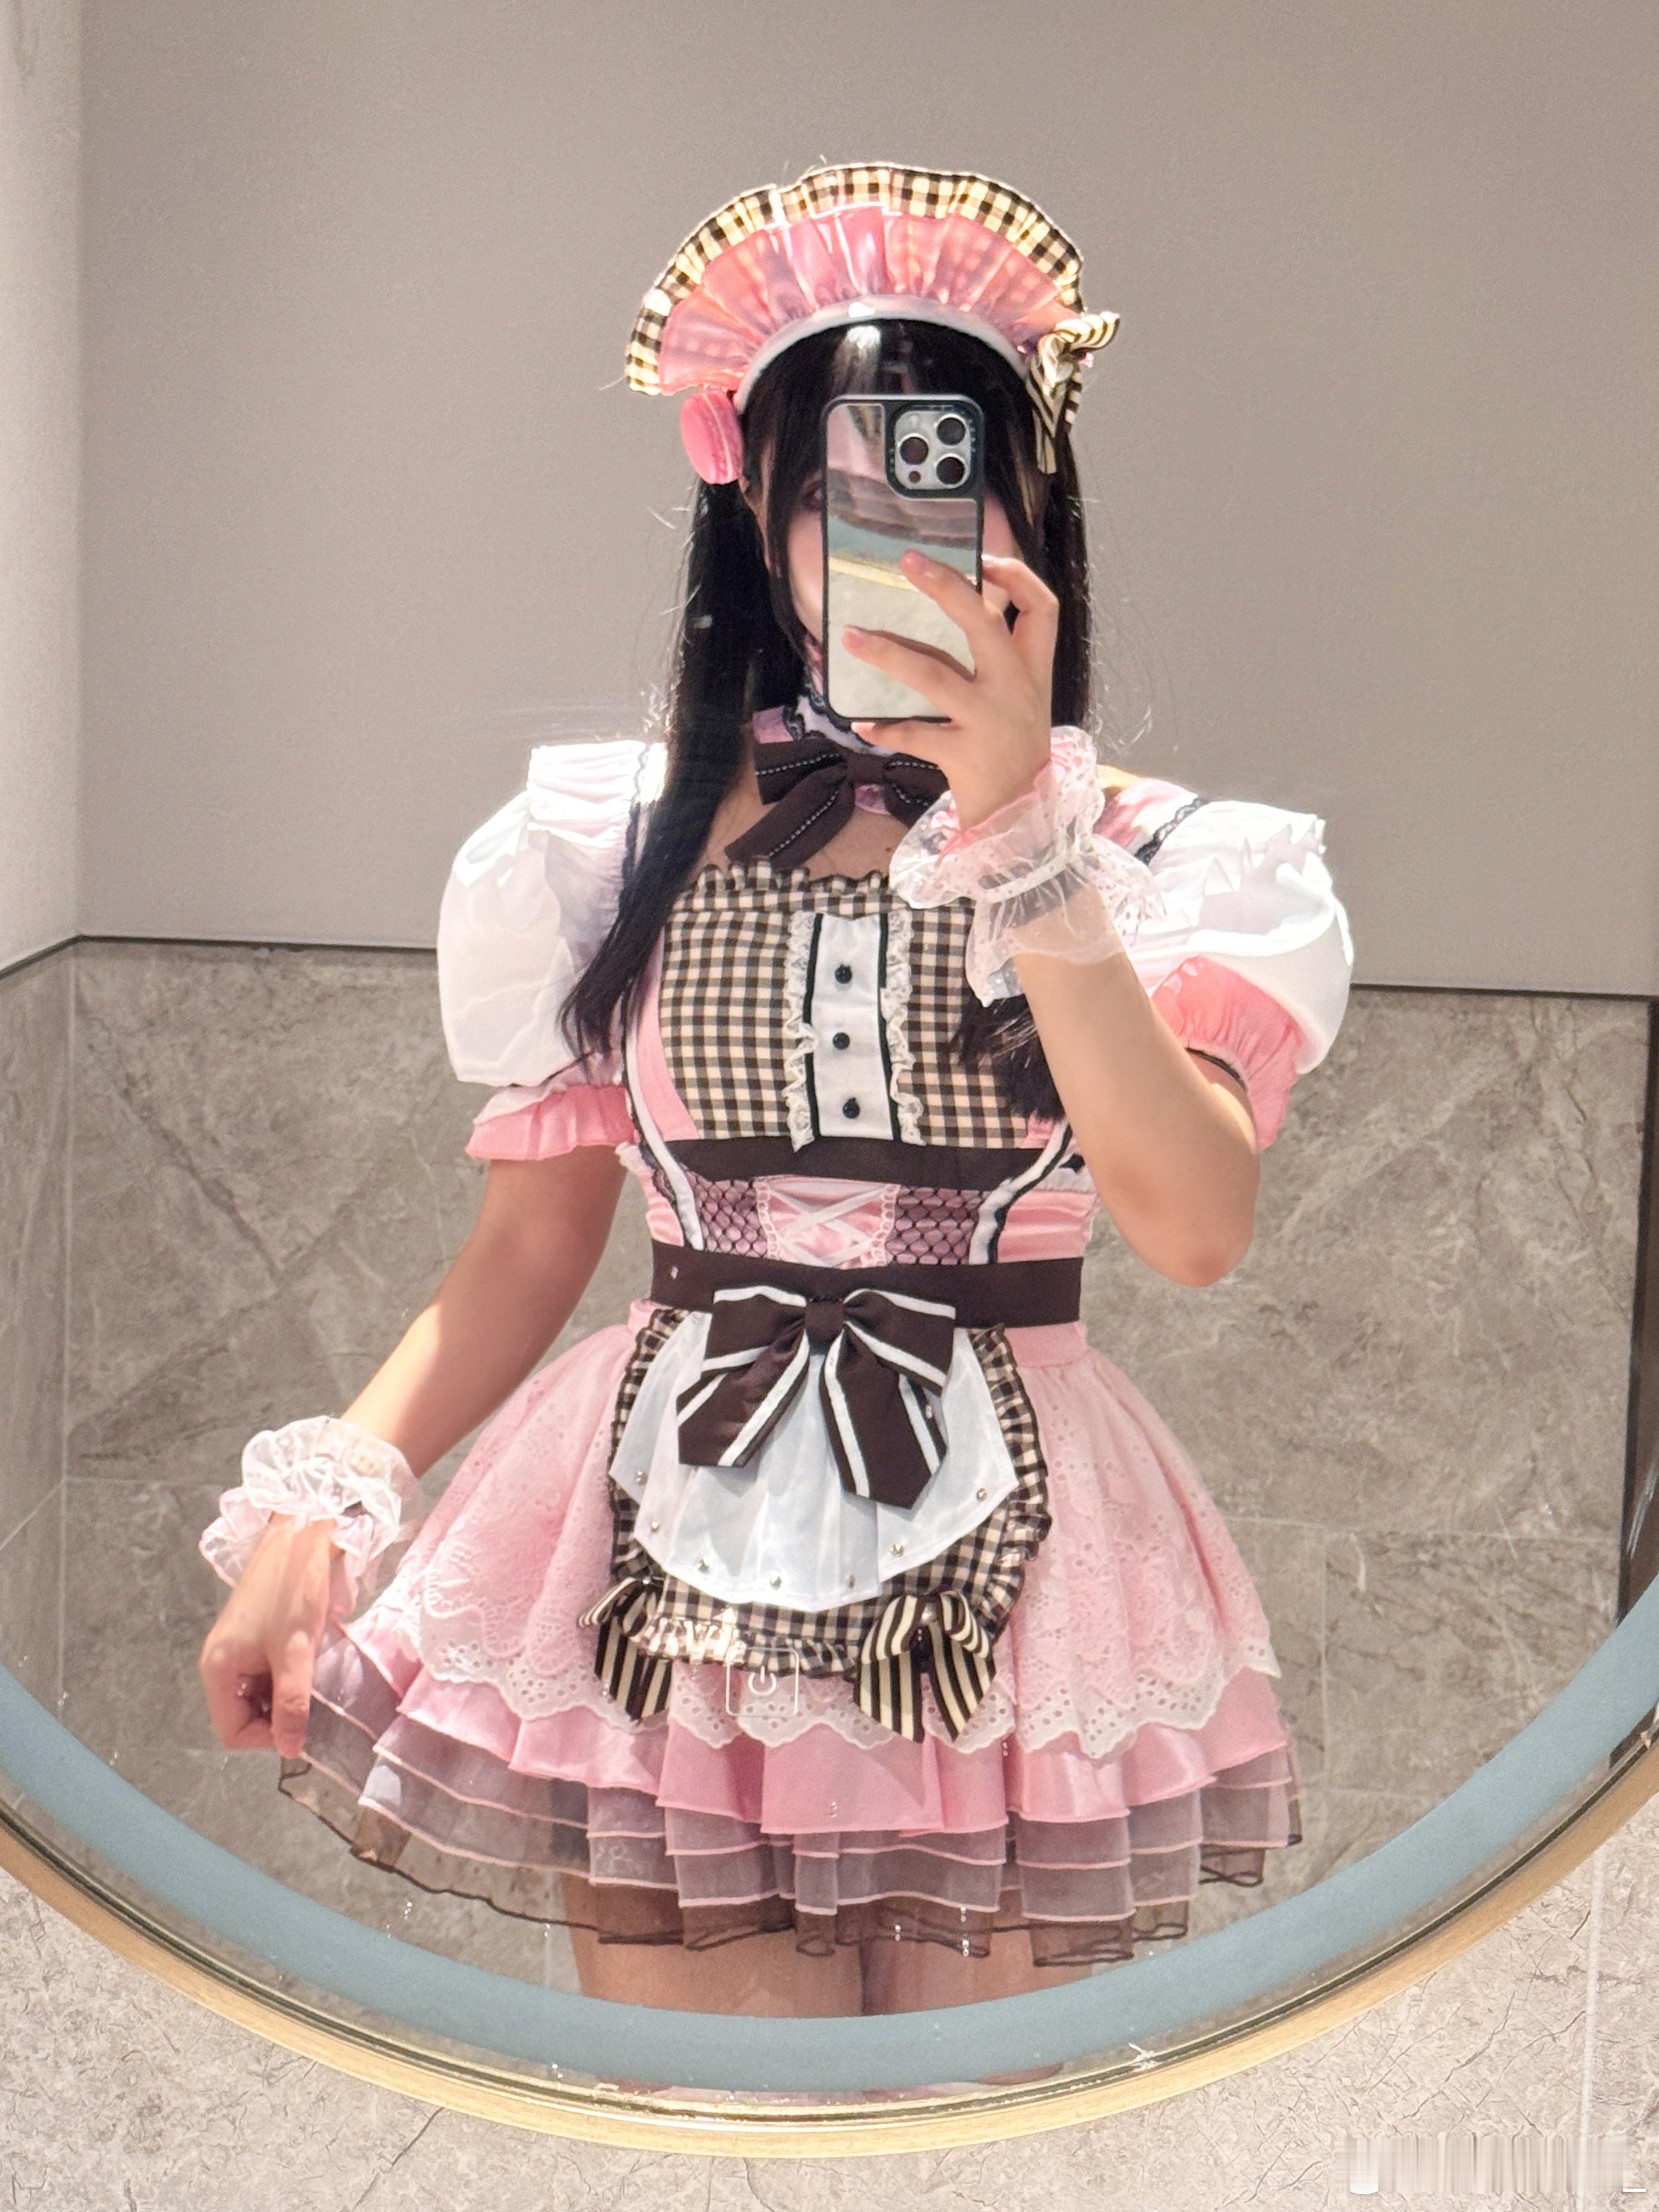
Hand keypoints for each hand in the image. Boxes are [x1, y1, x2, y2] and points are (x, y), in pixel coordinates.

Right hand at [198, 1513, 339, 1755]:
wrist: (301, 1534)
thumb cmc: (293, 1588)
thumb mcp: (296, 1651)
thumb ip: (293, 1703)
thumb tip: (291, 1750)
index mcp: (217, 1669)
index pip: (232, 1733)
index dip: (267, 1737)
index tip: (301, 1721)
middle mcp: (220, 1663)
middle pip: (244, 1716)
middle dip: (278, 1715)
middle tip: (311, 1696)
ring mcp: (237, 1650)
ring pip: (259, 1696)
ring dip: (286, 1694)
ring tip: (310, 1672)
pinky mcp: (255, 1638)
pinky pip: (267, 1674)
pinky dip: (288, 1676)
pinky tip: (307, 1659)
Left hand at [843, 550, 1056, 828]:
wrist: (1020, 817)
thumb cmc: (1010, 747)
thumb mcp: (1021, 698)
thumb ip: (998, 659)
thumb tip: (951, 607)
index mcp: (1032, 670)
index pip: (1041, 609)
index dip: (1018, 576)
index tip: (985, 556)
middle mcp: (1015, 689)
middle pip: (984, 624)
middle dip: (947, 587)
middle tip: (909, 562)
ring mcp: (989, 721)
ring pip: (935, 675)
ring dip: (889, 654)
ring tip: (852, 638)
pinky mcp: (964, 755)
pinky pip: (917, 735)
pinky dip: (886, 730)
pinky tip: (861, 724)